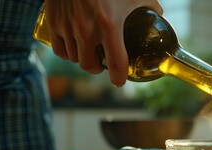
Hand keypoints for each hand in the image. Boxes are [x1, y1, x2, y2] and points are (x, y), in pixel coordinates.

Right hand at [43, 0, 162, 86]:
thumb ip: (149, 5)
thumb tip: (158, 14)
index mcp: (110, 25)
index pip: (116, 64)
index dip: (119, 77)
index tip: (120, 80)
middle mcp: (87, 30)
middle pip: (91, 66)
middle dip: (99, 69)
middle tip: (105, 64)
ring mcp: (68, 27)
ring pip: (74, 59)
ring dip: (84, 60)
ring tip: (91, 54)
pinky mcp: (54, 21)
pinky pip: (59, 50)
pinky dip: (67, 53)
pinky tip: (74, 48)